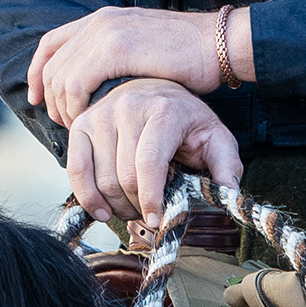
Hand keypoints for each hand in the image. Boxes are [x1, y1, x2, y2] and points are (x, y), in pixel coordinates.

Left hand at [28, 4, 245, 126]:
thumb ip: (116, 57)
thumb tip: (97, 83)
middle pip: (52, 63)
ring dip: (64, 107)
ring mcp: (106, 33)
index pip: (52, 43)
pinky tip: (91, 119)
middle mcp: (99, 22)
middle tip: (64, 122)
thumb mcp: (142, 48)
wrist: (217, 43)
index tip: (38, 97)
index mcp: (104, 19)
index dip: (38, 72)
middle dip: (50, 97)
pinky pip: (77, 83)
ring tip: (79, 126)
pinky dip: (77, 106)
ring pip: (60, 76)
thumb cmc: (189, 54)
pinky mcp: (116, 49)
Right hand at [66, 79, 242, 225]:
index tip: (157, 218)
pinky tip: (100, 208)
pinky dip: (85, 195)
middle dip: (135, 206)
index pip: (148, 164)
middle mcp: (128, 107)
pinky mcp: (81, 122)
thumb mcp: (214, 137)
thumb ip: (226, 166)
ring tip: (129, 208)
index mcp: (163, 111)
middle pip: (123, 177)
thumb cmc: (185, 119)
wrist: (157, 88)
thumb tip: (230, 196)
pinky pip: (75, 168)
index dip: (150, 199)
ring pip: (100, 177)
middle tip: (146, 214)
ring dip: (114, 204)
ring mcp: (101, 113)